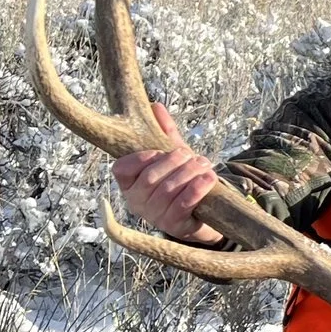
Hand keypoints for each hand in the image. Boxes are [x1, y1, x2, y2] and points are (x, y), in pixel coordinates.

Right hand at [110, 103, 221, 241]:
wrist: (203, 214)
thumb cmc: (182, 182)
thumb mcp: (173, 157)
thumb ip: (164, 134)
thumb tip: (156, 106)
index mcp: (129, 183)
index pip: (121, 169)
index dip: (141, 158)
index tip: (160, 151)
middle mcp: (136, 201)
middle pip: (150, 178)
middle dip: (174, 162)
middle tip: (191, 155)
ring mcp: (154, 216)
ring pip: (167, 190)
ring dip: (189, 173)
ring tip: (204, 164)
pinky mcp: (174, 226)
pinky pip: (183, 205)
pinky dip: (197, 188)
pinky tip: (209, 178)